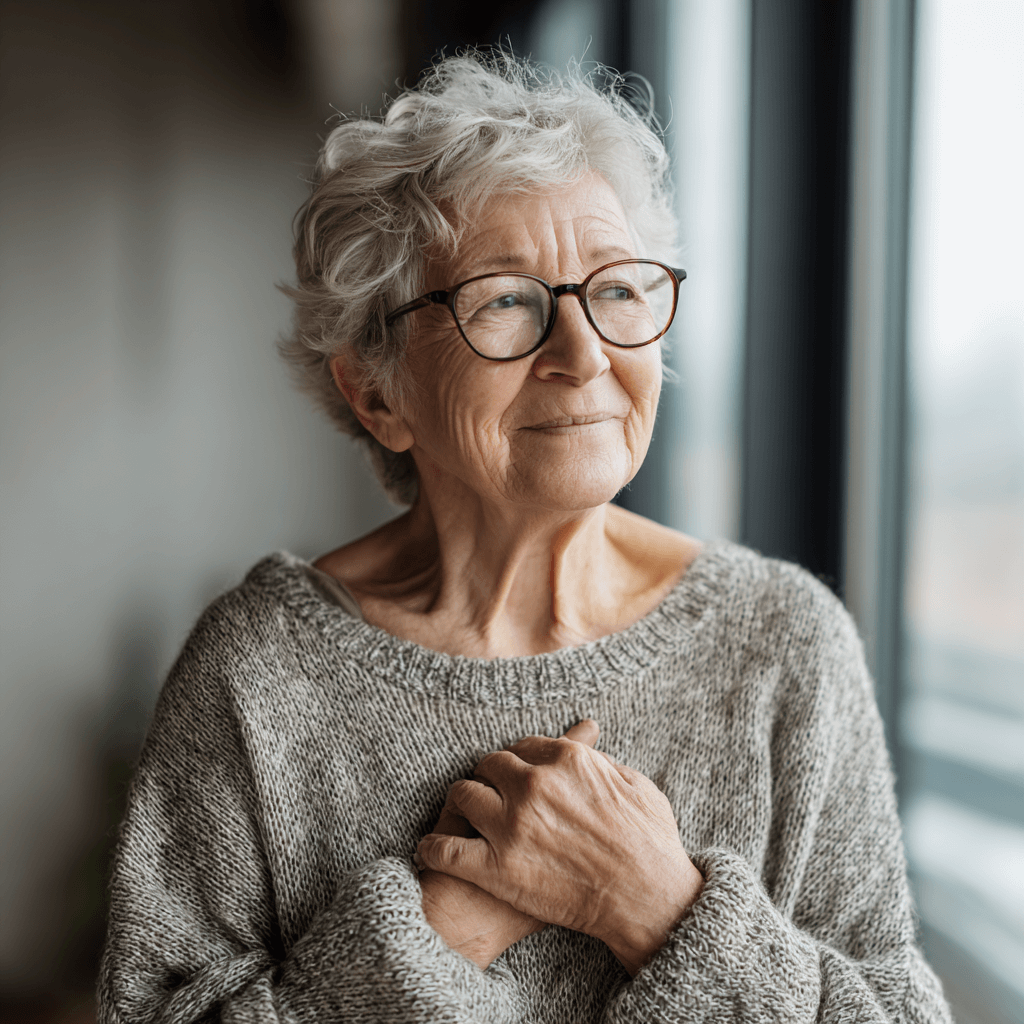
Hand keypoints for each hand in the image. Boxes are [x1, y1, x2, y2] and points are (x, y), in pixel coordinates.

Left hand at [416, 720, 703, 975]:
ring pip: (462, 795)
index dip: (517, 759)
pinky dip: (431, 849)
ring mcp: (512, 824)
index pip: (523, 746)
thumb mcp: (638, 785)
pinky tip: (429, 850)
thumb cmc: (652, 845)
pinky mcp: (495, 867)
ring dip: (460, 804)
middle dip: (487, 777)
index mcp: (566, 759)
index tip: (514, 772)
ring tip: (458, 817)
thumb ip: (603, 760)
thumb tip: (587, 741)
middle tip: (487, 794)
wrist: (647, 900)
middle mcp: (534, 784)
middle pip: (489, 765)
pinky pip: (444, 849)